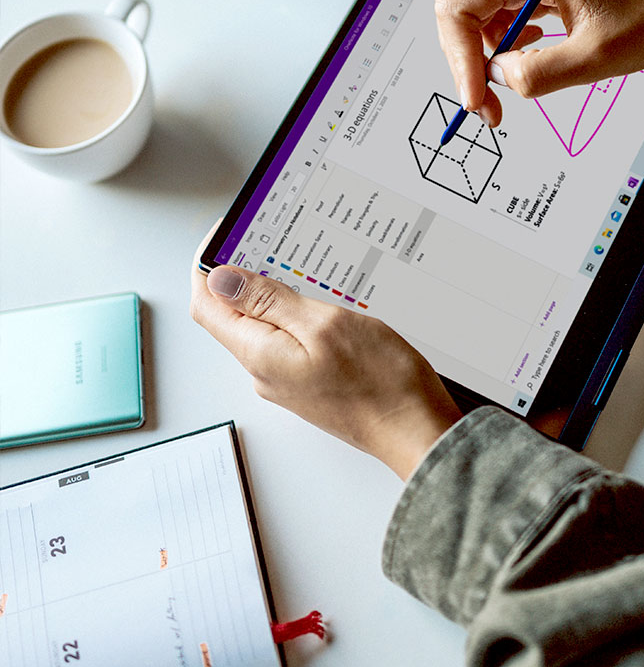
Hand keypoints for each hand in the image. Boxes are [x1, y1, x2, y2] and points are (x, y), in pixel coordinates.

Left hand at [190, 227, 462, 479]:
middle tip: (269, 241)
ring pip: (264, 325)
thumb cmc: (380, 382)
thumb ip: (269, 302)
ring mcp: (288, 378)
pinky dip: (297, 313)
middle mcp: (265, 370)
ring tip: (303, 266)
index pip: (207, 305)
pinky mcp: (310, 381)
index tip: (224, 236)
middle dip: (242, 275)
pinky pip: (290, 339)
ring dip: (274, 292)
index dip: (207, 267)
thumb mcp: (324, 325)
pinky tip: (323, 300)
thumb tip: (222, 279)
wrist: (415, 430)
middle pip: (233, 315)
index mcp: (260, 354)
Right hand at [434, 0, 643, 126]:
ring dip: (482, 53)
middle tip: (486, 100)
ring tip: (511, 84)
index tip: (477, 98)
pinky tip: (527, 57)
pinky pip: (498, 11)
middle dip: (463, 57)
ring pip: (473, 11)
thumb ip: (539, 73)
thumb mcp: (596, 58)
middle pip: (456, 5)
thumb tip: (498, 78)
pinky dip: (501, 41)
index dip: (459, 59)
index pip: (459, 8)